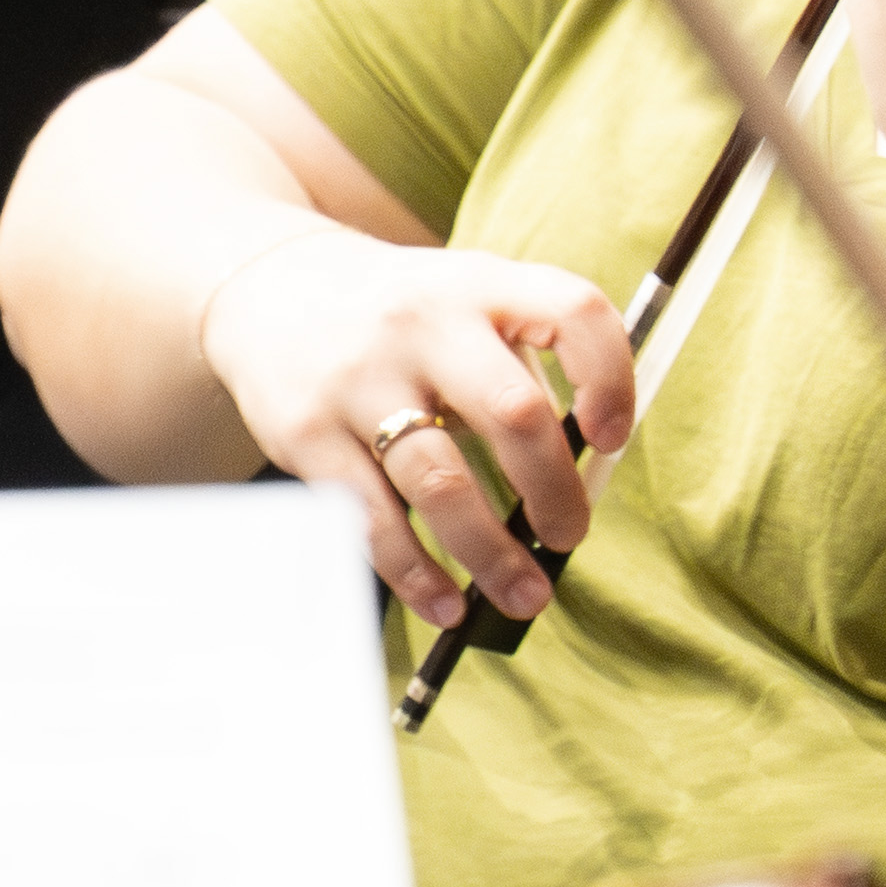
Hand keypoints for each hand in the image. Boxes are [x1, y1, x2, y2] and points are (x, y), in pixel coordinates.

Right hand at [201, 223, 640, 625]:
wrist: (272, 292)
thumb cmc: (406, 316)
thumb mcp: (470, 304)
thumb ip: (529, 367)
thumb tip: (582, 479)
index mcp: (482, 285)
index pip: (574, 314)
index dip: (609, 378)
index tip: (613, 438)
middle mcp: (422, 323)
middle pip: (513, 412)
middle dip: (554, 491)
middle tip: (570, 536)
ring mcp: (359, 379)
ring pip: (441, 482)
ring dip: (491, 553)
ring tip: (525, 595)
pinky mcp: (307, 433)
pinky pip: (371, 518)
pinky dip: (415, 572)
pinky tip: (446, 601)